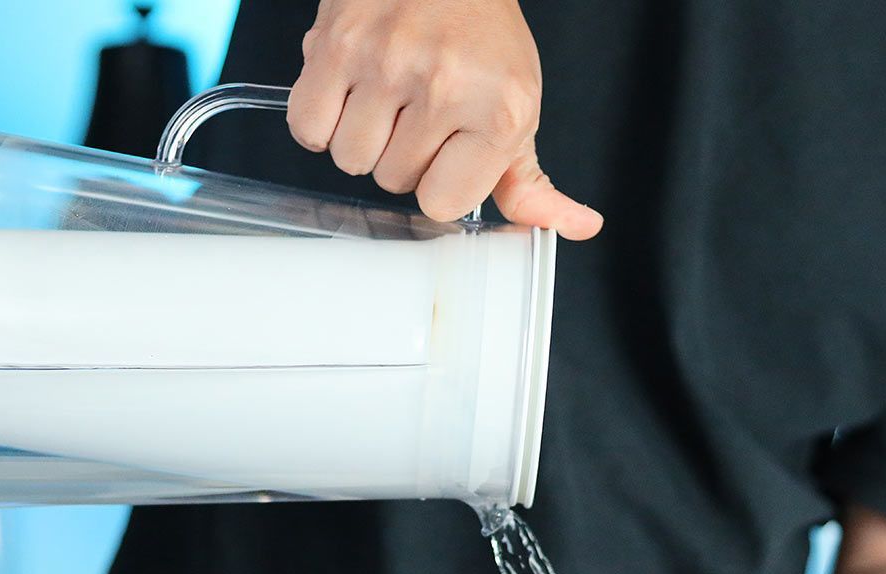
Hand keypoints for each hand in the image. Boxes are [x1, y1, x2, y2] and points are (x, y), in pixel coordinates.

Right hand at [287, 0, 602, 238]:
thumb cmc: (479, 35)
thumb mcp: (515, 108)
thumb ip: (528, 179)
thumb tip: (577, 226)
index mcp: (498, 111)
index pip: (441, 204)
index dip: (437, 182)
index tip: (447, 149)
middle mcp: (444, 85)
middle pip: (392, 181)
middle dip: (400, 154)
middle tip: (416, 108)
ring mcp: (386, 64)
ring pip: (350, 158)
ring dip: (360, 136)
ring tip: (384, 95)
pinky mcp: (337, 46)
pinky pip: (309, 127)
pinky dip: (321, 119)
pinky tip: (349, 90)